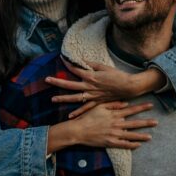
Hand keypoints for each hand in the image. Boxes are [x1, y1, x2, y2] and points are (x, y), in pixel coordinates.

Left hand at [46, 61, 164, 118]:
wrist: (129, 86)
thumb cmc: (118, 75)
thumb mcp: (104, 67)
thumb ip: (92, 64)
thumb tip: (82, 61)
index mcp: (91, 76)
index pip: (76, 69)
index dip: (68, 64)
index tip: (61, 59)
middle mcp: (89, 87)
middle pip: (70, 84)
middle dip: (58, 82)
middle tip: (47, 80)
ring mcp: (92, 96)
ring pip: (75, 98)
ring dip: (63, 99)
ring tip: (53, 99)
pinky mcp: (97, 102)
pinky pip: (85, 108)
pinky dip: (78, 112)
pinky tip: (70, 116)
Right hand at [66, 101, 157, 149]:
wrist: (78, 130)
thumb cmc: (87, 117)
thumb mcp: (99, 106)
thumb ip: (112, 104)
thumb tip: (125, 103)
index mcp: (114, 114)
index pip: (131, 110)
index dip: (142, 107)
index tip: (151, 105)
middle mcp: (116, 124)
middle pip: (135, 123)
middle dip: (146, 122)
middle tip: (157, 122)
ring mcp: (114, 134)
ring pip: (131, 135)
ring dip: (141, 136)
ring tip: (150, 136)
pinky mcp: (110, 143)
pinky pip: (124, 145)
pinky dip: (131, 145)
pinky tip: (138, 145)